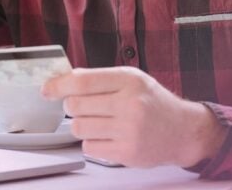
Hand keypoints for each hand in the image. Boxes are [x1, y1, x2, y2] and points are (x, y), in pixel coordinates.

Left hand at [41, 67, 226, 167]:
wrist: (184, 130)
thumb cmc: (154, 103)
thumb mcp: (133, 80)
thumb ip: (101, 78)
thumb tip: (65, 79)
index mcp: (130, 81)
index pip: (83, 81)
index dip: (58, 85)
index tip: (47, 89)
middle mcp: (130, 104)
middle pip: (76, 106)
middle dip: (72, 106)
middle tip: (82, 107)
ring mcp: (129, 130)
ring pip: (79, 128)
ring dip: (81, 125)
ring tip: (98, 122)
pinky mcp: (128, 152)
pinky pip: (90, 147)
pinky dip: (93, 142)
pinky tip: (108, 136)